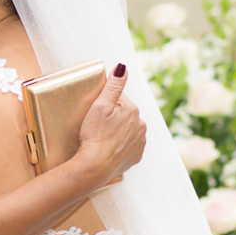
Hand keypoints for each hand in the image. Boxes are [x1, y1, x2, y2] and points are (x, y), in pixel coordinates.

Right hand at [74, 64, 146, 186]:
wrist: (94, 167)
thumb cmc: (94, 135)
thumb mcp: (100, 106)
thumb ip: (113, 86)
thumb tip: (122, 67)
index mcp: (133, 110)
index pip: (119, 99)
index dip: (105, 105)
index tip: (95, 114)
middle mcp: (141, 126)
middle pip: (124, 115)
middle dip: (113, 118)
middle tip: (96, 127)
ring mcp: (140, 143)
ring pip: (127, 130)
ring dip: (117, 132)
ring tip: (101, 139)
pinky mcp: (136, 157)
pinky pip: (128, 147)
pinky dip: (119, 146)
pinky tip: (108, 148)